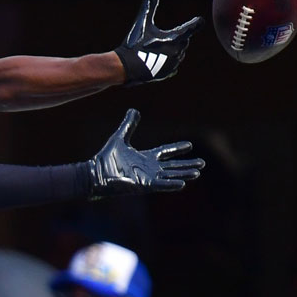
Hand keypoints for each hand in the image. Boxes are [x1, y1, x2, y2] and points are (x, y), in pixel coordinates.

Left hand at [87, 109, 204, 198]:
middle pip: (172, 166)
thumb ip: (128, 125)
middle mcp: (148, 168)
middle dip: (187, 164)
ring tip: (197, 172)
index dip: (176, 149)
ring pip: (170, 175)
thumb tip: (133, 110)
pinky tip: (183, 183)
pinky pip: (161, 185)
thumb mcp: (120, 138)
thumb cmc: (105, 158)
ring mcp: (147, 178)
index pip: (165, 152)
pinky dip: (171, 184)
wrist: (95, 173)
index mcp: (144, 157)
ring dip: (184, 174)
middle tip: (202, 163)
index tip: (190, 145)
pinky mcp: (143, 186)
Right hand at [115, 0, 202, 84]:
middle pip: (183, 42)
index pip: (191, 28)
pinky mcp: (166, 73)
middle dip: (178, 38)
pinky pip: (173, 67)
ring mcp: (173, 64)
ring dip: (173, 50)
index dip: (196, 23)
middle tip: (169, 35)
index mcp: (175, 38)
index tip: (200, 20)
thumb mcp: (142, 23)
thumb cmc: (134, 44)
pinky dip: (169, 62)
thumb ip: (149, 6)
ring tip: (161, 49)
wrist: (125, 68)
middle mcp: (178, 52)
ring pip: (178, 54)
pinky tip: (162, 62)